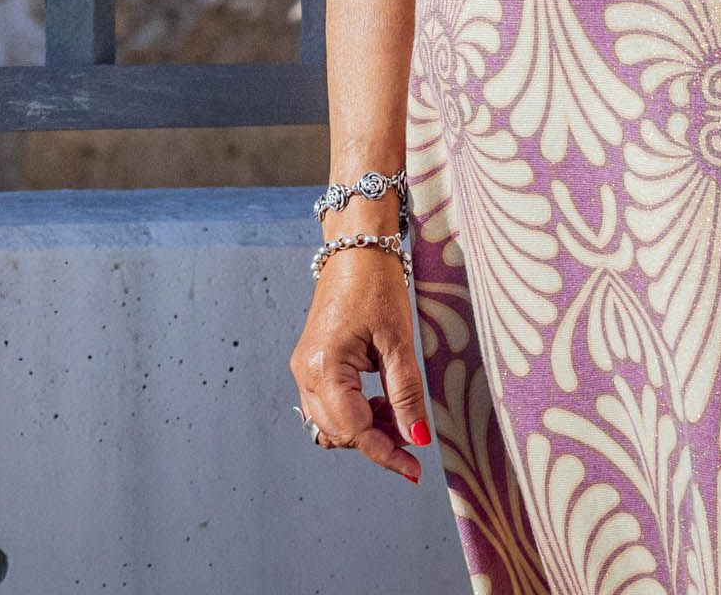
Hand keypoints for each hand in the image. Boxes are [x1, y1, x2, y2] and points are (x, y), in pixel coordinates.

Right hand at [287, 226, 431, 483]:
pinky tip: (379, 400)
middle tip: (412, 430)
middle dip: (377, 440)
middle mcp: (306, 374)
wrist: (354, 250)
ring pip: (331, 424)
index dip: (386, 453)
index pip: (354, 429)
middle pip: (339, 433)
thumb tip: (415, 438)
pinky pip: (328, 406)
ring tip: (396, 411)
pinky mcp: (310, 364)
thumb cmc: (376, 287)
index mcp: (325, 368)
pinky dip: (354, 413)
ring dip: (364, 428)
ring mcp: (304, 370)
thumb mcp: (397, 341)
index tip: (414, 470)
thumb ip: (405, 394)